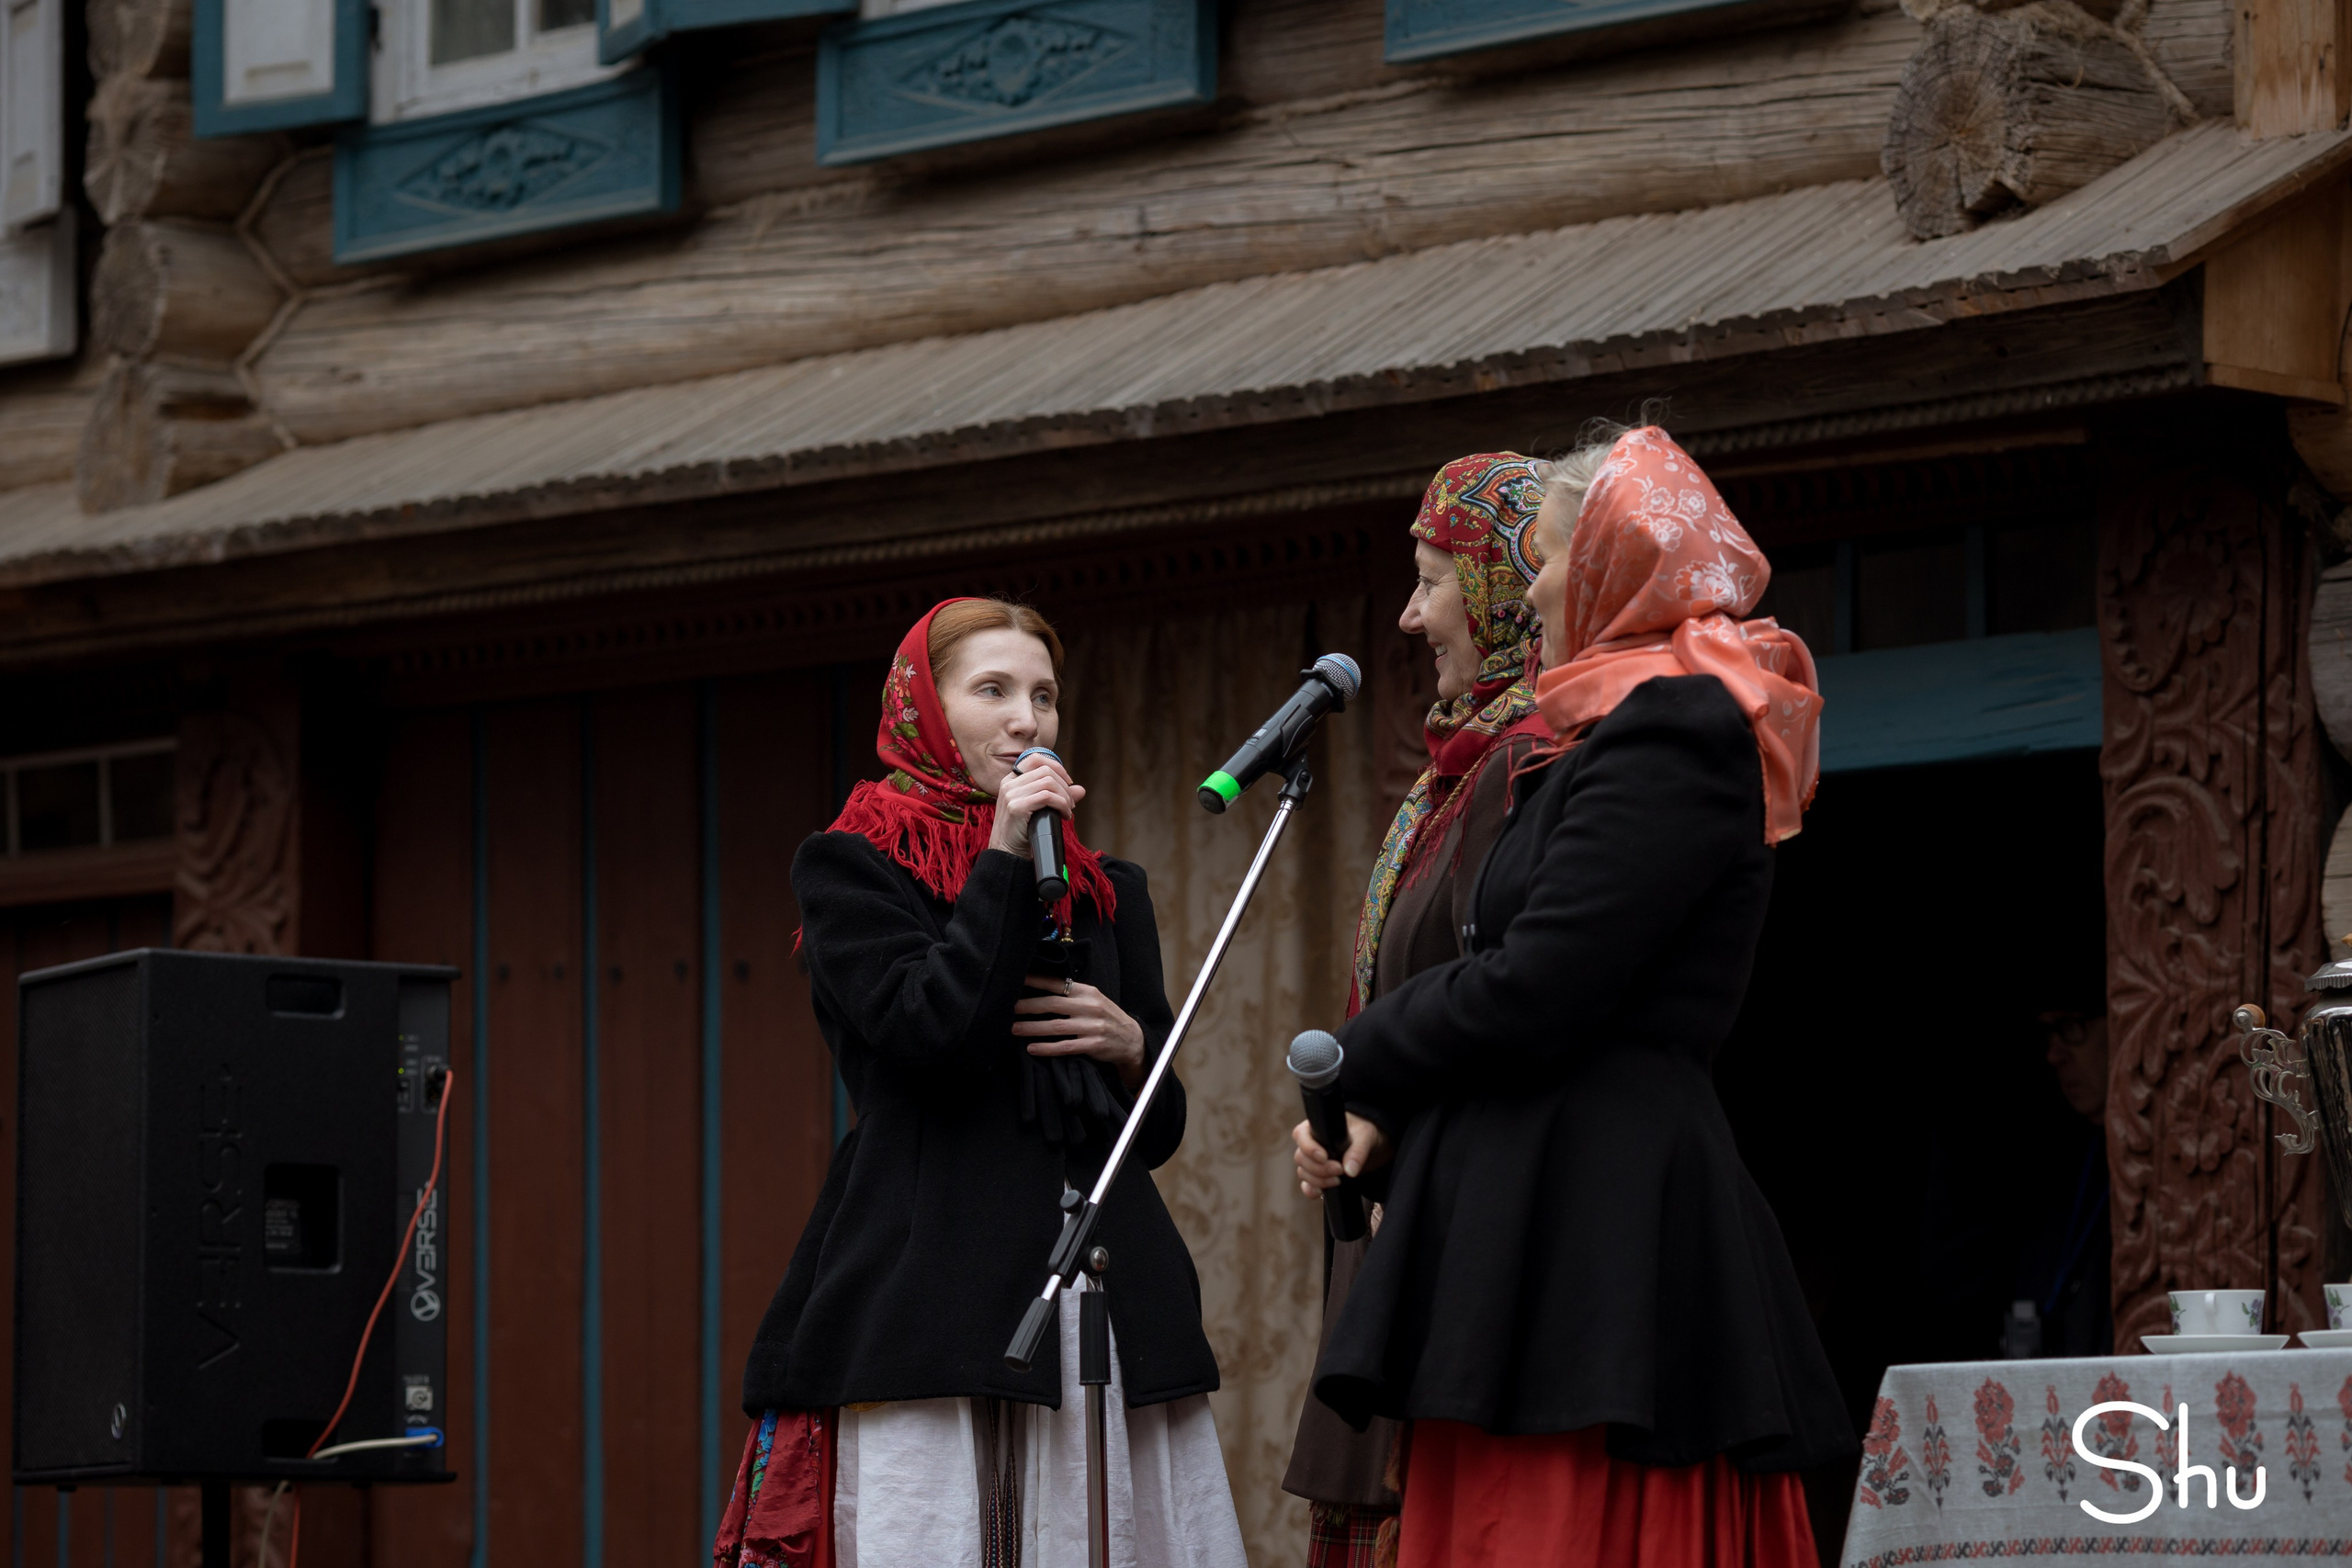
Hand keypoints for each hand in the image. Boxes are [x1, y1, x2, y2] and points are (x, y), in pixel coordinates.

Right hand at [989, 755, 1084, 857]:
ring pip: (1048, 782)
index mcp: (1011, 780)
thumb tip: (1080, 789)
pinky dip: (1061, 805)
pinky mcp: (1016, 807)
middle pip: (1046, 770)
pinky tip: (1064, 815)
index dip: (1056, 767)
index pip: (1035, 759)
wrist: (1007, 853)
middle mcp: (1009, 783)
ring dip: (1065, 796)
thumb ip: (1058, 796)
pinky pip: (1046, 797)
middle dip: (1064, 785)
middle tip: (1071, 803)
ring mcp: (1011, 794)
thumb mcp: (1040, 809)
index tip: (1067, 782)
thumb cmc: (1023, 832)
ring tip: (1068, 810)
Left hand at [1014, 977, 1145, 1089]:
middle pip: (1053, 1004)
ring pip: (1056, 1026)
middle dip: (1029, 1006)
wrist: (1131, 1039)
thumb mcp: (1093, 1000)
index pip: (1058, 983)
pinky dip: (1047, 1048)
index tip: (1017, 980)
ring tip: (1014, 1028)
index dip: (1036, 982)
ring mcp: (1092, 1026)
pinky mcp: (1093, 1045)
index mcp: (1087, 992)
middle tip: (1010, 1008)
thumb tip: (1042, 989)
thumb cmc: (1106, 1017)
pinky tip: (1032, 1048)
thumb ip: (1072, 995)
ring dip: (1032, 1028)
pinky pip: (1065, 1046)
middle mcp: (1089, 1007)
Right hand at [1293, 1114, 1389, 1197]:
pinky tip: (1322, 1193)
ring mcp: (1311, 1161)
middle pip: (1301, 1158)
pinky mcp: (1317, 1176)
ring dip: (1318, 1180)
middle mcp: (1309, 1144)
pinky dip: (1311, 1191)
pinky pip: (1307, 1185)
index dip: (1309, 1148)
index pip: (1300, 1135)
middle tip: (1339, 1170)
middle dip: (1319, 1168)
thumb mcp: (1365, 1136)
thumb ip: (1358, 1152)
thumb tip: (1350, 1171)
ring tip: (1338, 1181)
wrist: (1372, 1147)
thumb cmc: (1364, 1132)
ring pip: (1303, 1173)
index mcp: (1315, 1128)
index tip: (1324, 1157)